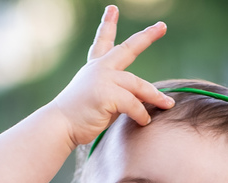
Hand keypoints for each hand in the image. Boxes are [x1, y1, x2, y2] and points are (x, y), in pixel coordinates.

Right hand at [50, 5, 173, 148]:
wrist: (59, 126)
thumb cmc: (79, 118)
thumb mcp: (101, 99)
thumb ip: (119, 94)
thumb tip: (143, 99)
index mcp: (95, 67)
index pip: (103, 42)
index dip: (108, 25)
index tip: (112, 9)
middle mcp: (99, 68)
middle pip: (128, 49)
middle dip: (147, 37)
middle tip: (162, 26)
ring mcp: (103, 78)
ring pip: (138, 85)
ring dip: (155, 96)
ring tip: (168, 103)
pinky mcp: (106, 93)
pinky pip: (133, 103)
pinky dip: (141, 114)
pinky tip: (145, 121)